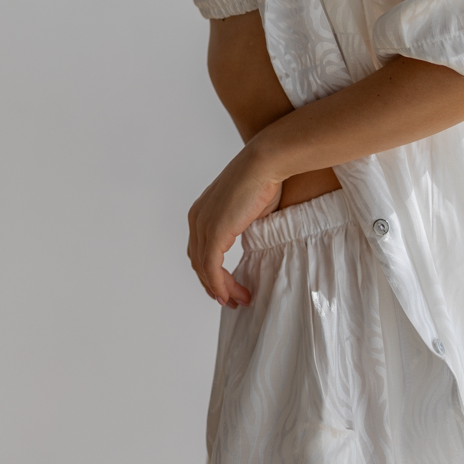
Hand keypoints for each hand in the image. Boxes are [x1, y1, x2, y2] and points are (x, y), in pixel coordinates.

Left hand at [187, 143, 282, 305]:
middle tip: (232, 300)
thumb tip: (254, 245)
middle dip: (214, 285)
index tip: (228, 287)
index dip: (212, 273)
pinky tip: (231, 295)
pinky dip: (220, 285)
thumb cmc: (266, 180)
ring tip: (238, 301)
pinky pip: (211, 268)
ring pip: (204, 269)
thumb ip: (245, 229)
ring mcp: (203, 225)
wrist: (266, 162)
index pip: (200, 250)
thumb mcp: (252, 211)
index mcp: (202, 212)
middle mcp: (197, 219)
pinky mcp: (214, 232)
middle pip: (198, 262)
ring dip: (220, 289)